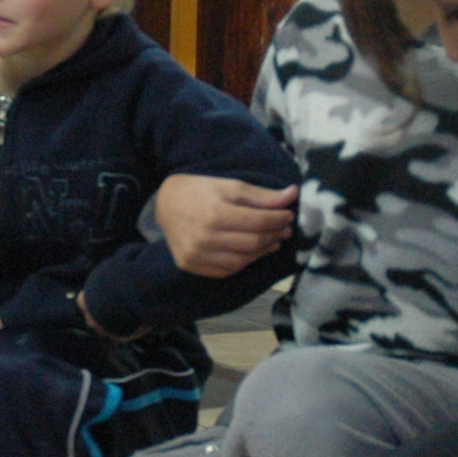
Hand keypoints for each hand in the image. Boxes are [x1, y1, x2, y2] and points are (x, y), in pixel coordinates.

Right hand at [157, 176, 297, 276]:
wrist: (165, 203)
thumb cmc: (199, 190)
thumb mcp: (229, 185)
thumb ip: (261, 195)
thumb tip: (292, 194)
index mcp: (214, 213)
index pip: (258, 222)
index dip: (278, 219)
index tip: (288, 214)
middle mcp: (204, 238)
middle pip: (252, 242)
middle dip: (274, 235)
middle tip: (285, 228)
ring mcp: (196, 255)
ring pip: (242, 261)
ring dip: (262, 251)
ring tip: (273, 241)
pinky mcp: (191, 266)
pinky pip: (226, 270)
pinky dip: (244, 262)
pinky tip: (253, 252)